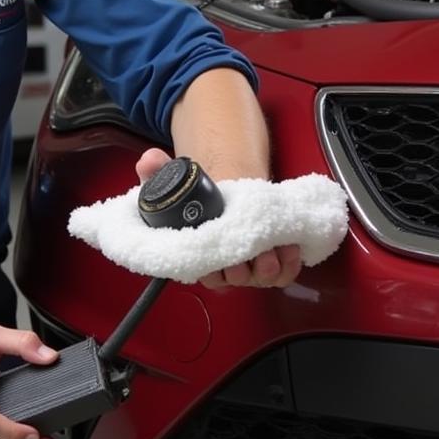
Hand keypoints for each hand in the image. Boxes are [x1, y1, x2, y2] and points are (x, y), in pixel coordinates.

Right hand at [135, 147, 302, 289]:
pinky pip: (284, 273)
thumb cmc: (201, 201)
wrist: (230, 193)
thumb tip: (149, 160)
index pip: (206, 274)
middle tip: (246, 249)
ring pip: (262, 277)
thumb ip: (157, 172)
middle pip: (236, 278)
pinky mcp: (275, 261)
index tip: (219, 252)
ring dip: (269, 265)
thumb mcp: (175, 184)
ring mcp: (252, 267)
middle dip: (242, 267)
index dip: (213, 268)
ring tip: (271, 246)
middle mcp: (227, 268)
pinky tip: (289, 244)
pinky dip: (289, 262)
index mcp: (201, 258)